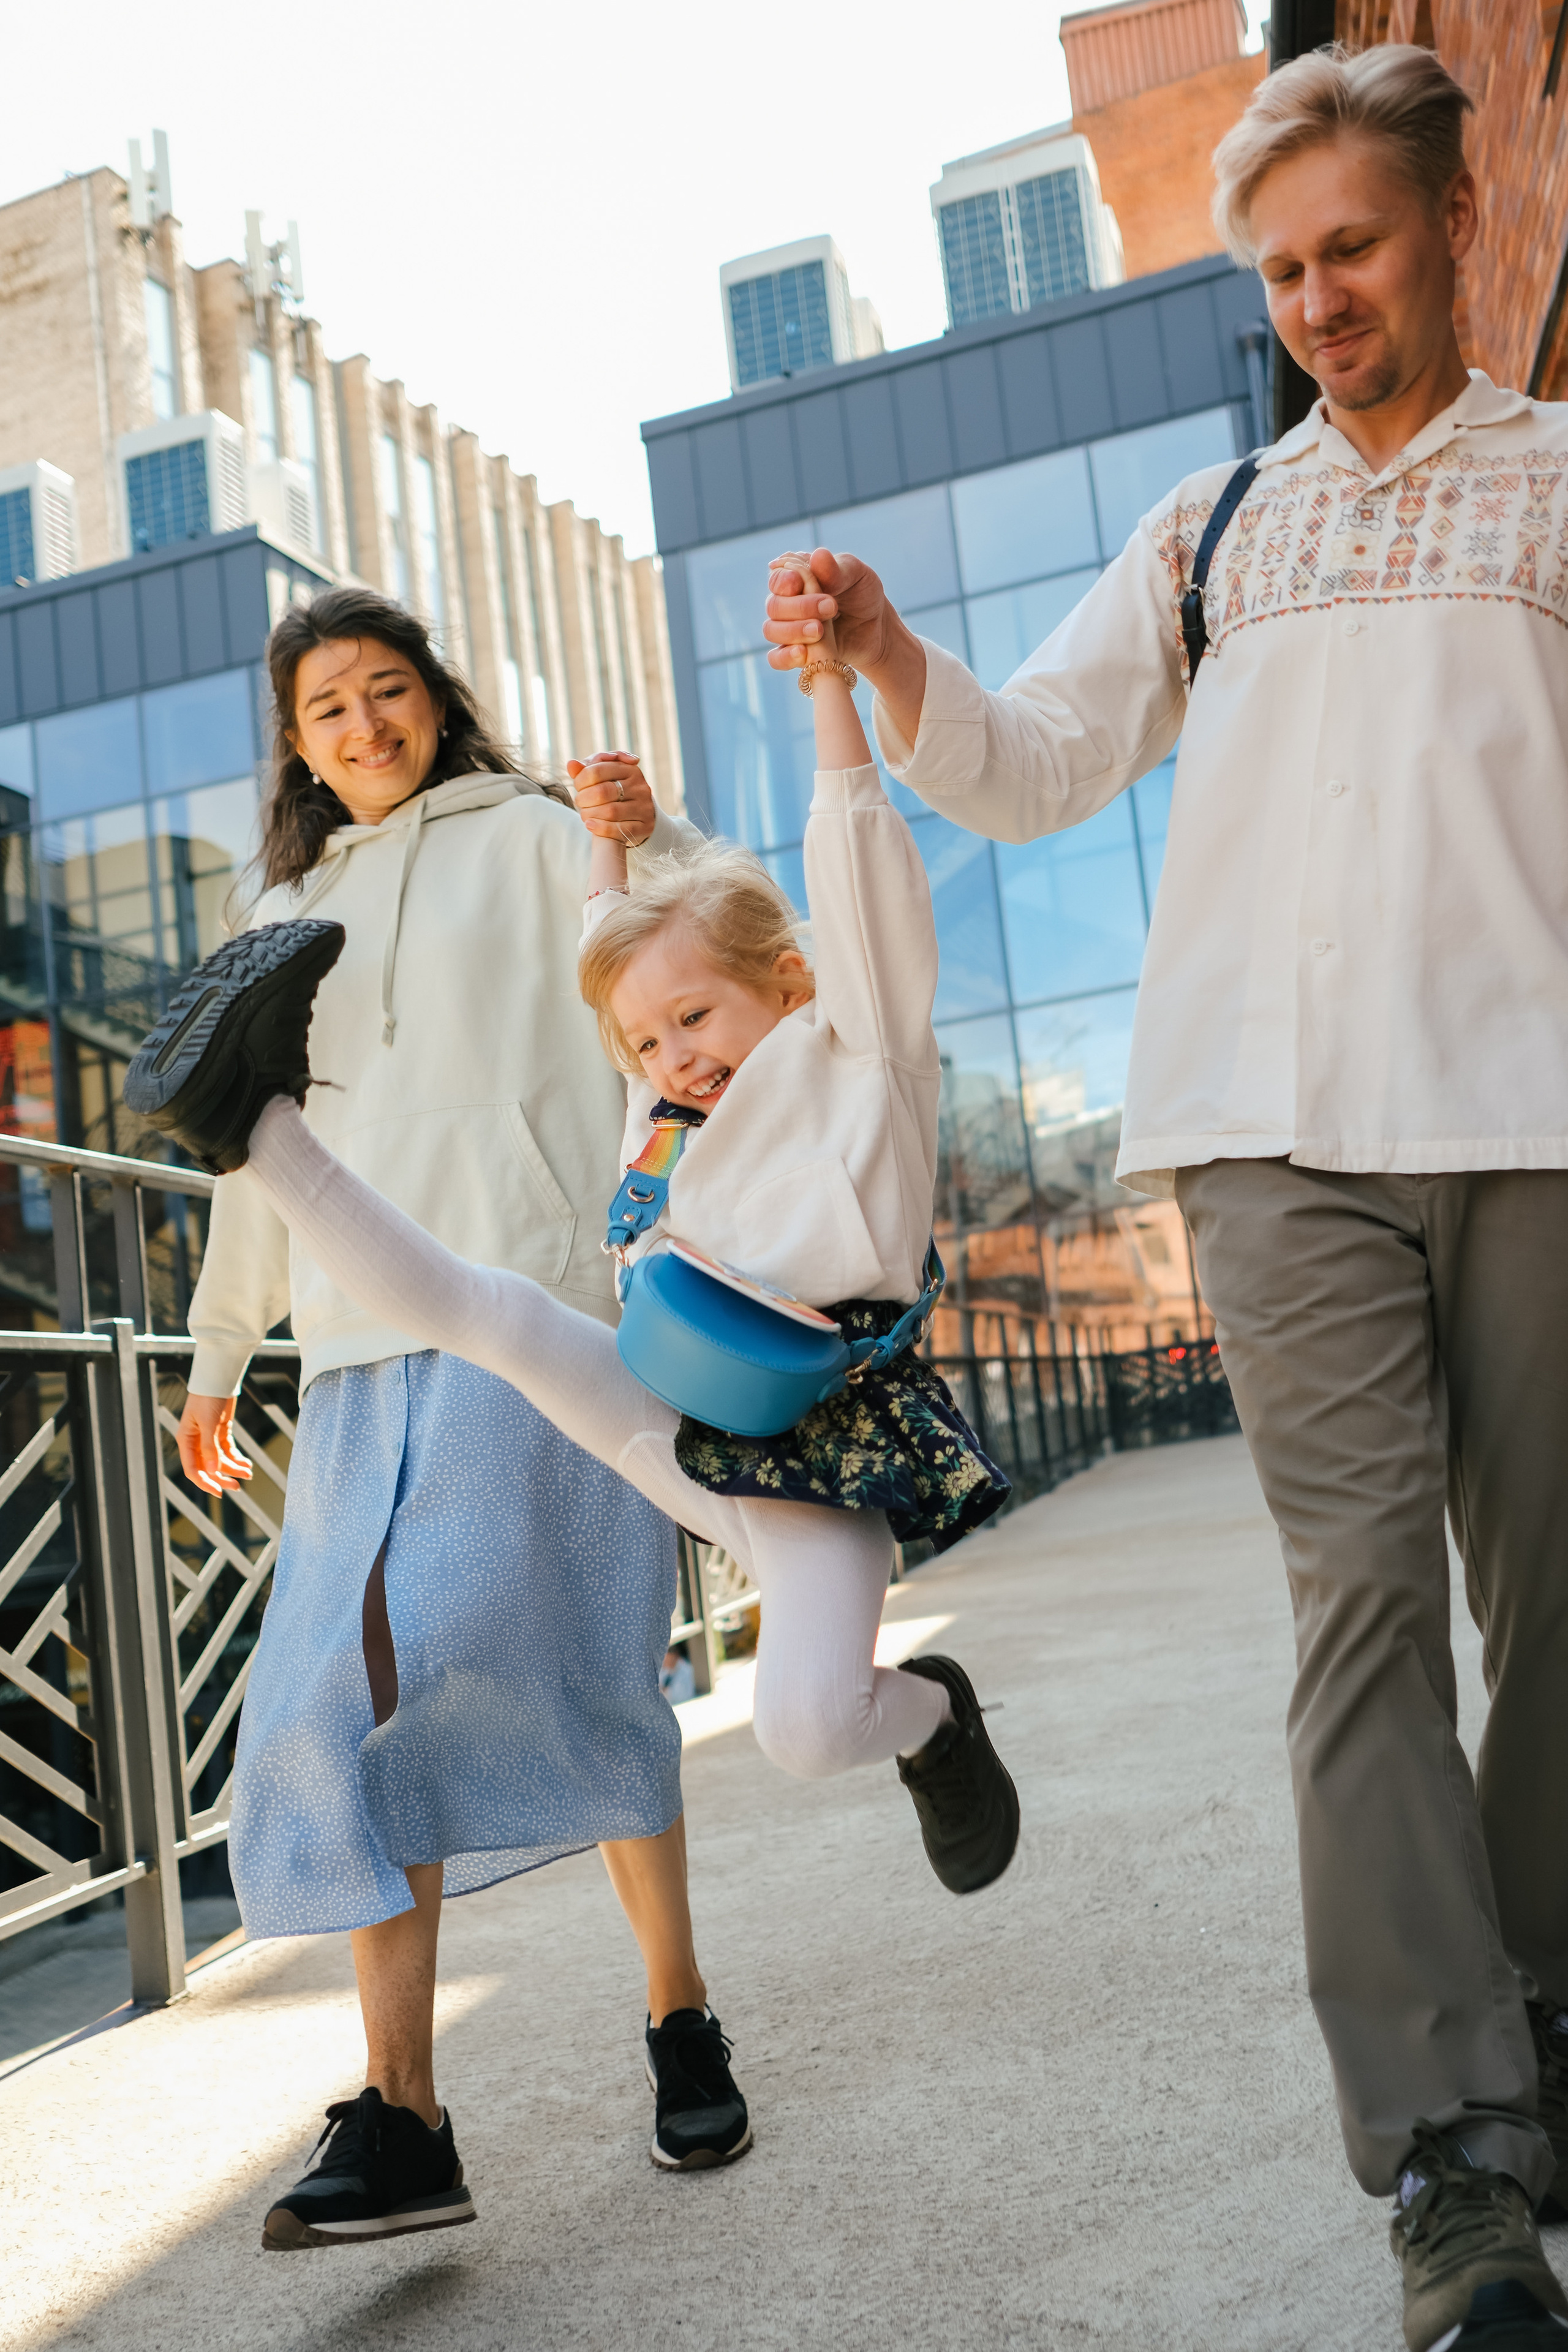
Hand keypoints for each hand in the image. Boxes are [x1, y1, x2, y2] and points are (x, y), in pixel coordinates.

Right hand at [178, 1393, 253, 1497]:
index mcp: (186, 1440)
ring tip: (249, 1473)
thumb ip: (210, 1447)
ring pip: (220, 1460)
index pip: (192, 1469)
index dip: (205, 1482)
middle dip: (222, 1478)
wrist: (218, 1378)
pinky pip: (228, 1451)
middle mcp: (195, 1442)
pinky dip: (237, 1458)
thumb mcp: (208, 1423)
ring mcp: (208, 1437)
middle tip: (237, 1487)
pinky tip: (247, 1464)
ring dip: (233, 1468)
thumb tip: (213, 1471)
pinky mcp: (221, 1432)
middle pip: (208, 1467)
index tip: (219, 1492)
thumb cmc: (208, 1397)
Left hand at [567, 753, 656, 845]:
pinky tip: (590, 825)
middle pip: (602, 792)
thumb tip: (571, 764)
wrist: (635, 815)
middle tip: (579, 802)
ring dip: (590, 814)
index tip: (578, 787)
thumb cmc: (613, 792)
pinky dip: (600, 828)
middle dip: (584, 799)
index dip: (581, 780)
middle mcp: (640, 786)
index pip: (597, 770)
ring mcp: (644, 807)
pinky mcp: (645, 825)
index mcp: (629, 769)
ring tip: (585, 815)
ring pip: (611, 812)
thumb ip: (586, 769)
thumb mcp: (601, 777)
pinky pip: (619, 829)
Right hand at [764, 547, 898, 677]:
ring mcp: (787, 628)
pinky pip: (776, 659)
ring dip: (793, 631)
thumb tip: (818, 555)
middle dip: (800, 607)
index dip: (783, 581)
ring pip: (771, 631)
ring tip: (820, 631)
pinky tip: (803, 654)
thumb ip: (836, 569)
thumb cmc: (862, 594)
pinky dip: (785, 657)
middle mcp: (786, 602)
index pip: (777, 578)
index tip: (798, 582)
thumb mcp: (857, 576)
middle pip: (774, 606)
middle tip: (831, 607)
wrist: (876, 628)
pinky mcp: (795, 653)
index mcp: (796, 576)